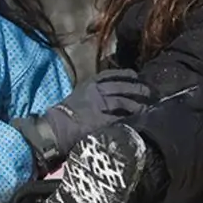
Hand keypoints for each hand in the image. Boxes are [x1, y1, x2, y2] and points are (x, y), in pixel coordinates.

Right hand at [10, 69, 154, 174]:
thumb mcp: (78, 95)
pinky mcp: (102, 120)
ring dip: (137, 104)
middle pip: (122, 86)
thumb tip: (107, 94)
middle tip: (149, 91)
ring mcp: (99, 105)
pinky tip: (138, 121)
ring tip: (147, 107)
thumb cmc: (64, 113)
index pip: (112, 74)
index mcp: (89, 84)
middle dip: (138, 88)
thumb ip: (93, 93)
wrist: (54, 128)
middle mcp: (96, 91)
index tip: (136, 75)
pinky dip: (130, 119)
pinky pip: (120, 118)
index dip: (126, 74)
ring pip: (124, 101)